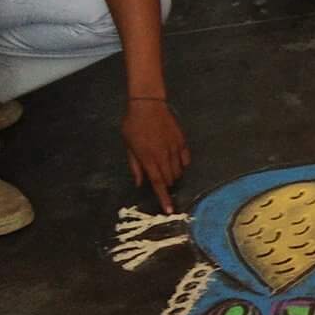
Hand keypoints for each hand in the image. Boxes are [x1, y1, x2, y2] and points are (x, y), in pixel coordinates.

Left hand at [122, 98, 188, 213]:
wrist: (148, 104)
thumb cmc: (133, 125)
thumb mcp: (129, 146)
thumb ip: (135, 166)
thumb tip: (140, 183)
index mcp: (148, 158)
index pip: (158, 183)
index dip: (164, 198)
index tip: (170, 210)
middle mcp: (163, 156)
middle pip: (169, 179)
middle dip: (166, 184)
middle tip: (159, 179)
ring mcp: (174, 148)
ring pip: (178, 171)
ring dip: (173, 175)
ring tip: (165, 167)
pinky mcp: (182, 141)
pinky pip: (186, 159)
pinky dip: (182, 164)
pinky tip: (177, 161)